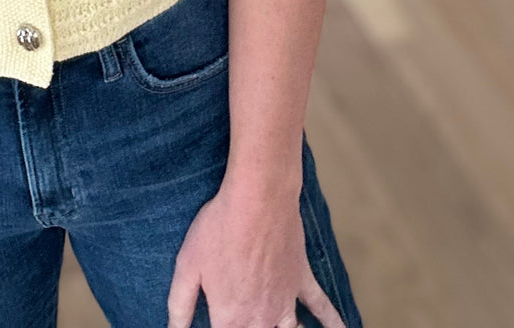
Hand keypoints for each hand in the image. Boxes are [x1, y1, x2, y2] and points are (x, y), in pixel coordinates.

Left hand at [167, 179, 344, 327]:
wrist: (258, 198)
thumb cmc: (219, 228)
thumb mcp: (187, 267)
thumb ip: (179, 306)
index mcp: (231, 319)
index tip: (216, 324)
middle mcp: (262, 319)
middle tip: (245, 320)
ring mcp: (286, 301)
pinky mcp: (301, 280)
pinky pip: (323, 309)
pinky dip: (334, 324)